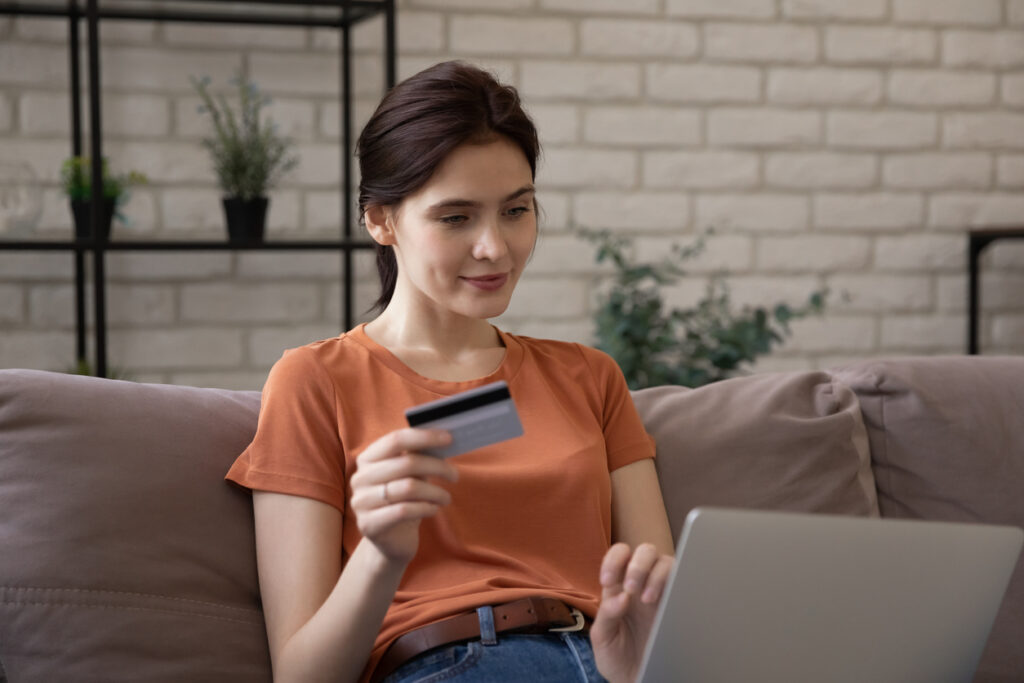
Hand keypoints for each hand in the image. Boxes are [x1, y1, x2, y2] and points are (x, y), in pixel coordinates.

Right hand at [349, 428, 457, 566]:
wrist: (392, 540)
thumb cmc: (404, 501)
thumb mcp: (411, 476)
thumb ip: (419, 457)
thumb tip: (443, 438)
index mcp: (368, 459)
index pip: (396, 440)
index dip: (424, 437)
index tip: (449, 439)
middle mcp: (360, 478)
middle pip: (406, 463)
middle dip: (437, 467)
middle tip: (455, 475)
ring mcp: (361, 502)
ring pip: (408, 488)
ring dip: (435, 492)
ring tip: (446, 498)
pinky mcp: (368, 524)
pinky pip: (404, 510)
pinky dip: (425, 508)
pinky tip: (434, 510)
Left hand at [590, 543, 674, 682]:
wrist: (638, 679)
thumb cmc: (618, 658)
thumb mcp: (603, 638)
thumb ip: (606, 615)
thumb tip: (621, 597)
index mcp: (619, 587)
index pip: (619, 556)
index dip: (613, 560)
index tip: (607, 582)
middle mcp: (642, 585)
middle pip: (645, 551)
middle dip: (638, 565)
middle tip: (631, 589)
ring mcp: (662, 593)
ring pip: (666, 562)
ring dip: (656, 574)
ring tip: (647, 599)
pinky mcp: (678, 604)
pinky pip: (683, 583)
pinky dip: (677, 583)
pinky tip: (665, 601)